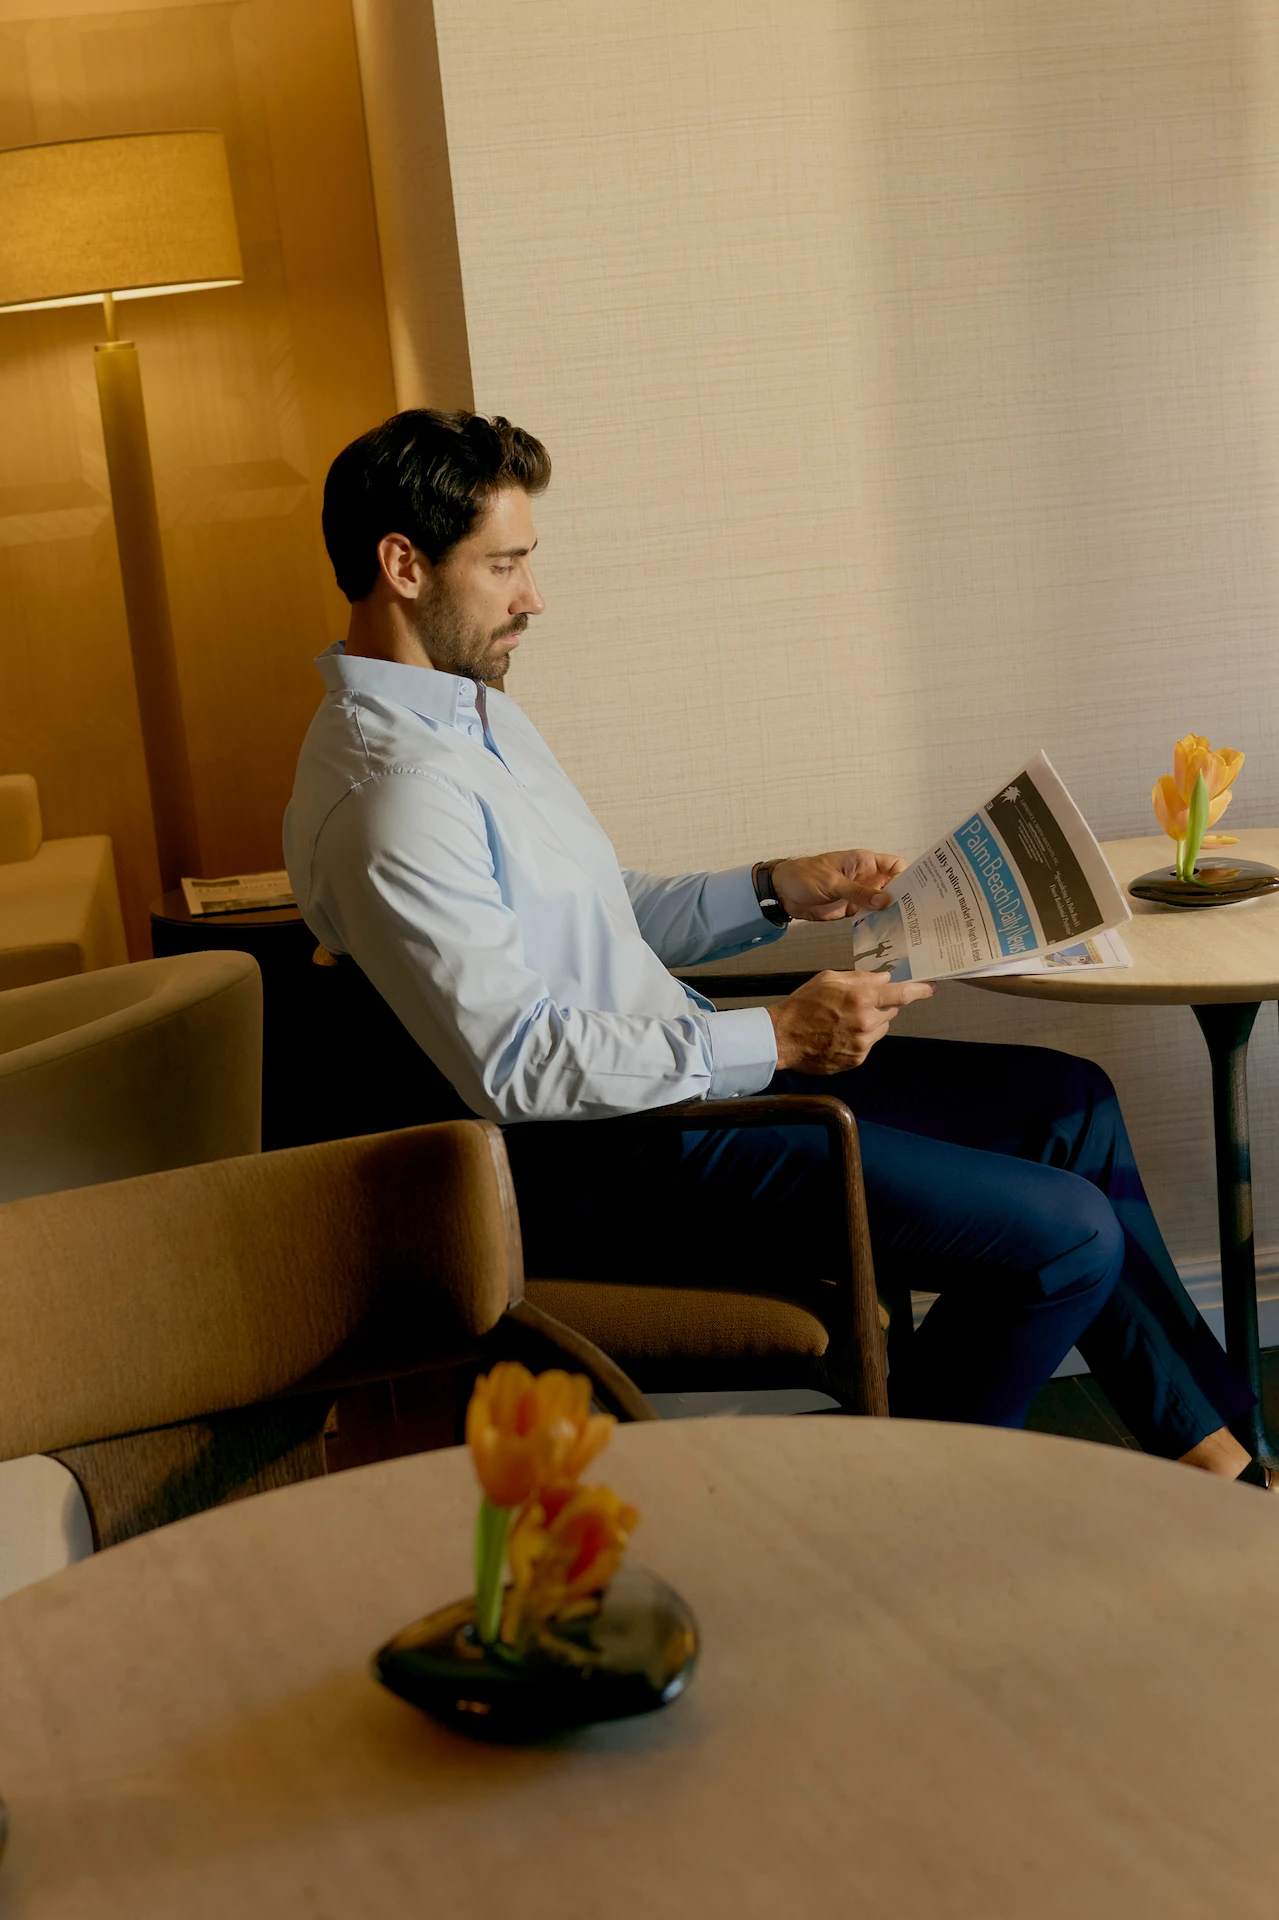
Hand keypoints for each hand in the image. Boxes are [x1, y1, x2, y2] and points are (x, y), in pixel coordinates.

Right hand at [768, 970, 933, 1073]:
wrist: (783, 1038)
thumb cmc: (802, 1005)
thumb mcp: (828, 979)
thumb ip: (860, 978)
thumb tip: (884, 978)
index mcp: (860, 999)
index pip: (901, 994)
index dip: (920, 990)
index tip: (931, 987)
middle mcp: (865, 1022)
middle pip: (892, 1010)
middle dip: (884, 1003)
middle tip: (862, 1001)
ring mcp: (862, 1044)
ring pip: (882, 1027)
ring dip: (873, 1021)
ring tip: (845, 1019)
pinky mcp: (857, 1059)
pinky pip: (869, 1043)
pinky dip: (861, 1037)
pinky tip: (840, 1033)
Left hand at [769, 849, 905, 920]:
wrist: (782, 892)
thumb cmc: (804, 875)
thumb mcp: (833, 882)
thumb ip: (858, 892)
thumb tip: (885, 900)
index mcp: (864, 862)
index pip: (895, 865)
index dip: (907, 876)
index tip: (915, 891)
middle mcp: (865, 878)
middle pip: (893, 886)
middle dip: (903, 897)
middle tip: (916, 913)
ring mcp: (859, 894)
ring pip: (883, 903)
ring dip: (891, 913)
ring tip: (906, 927)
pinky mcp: (851, 909)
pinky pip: (869, 916)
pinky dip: (876, 923)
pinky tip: (885, 932)